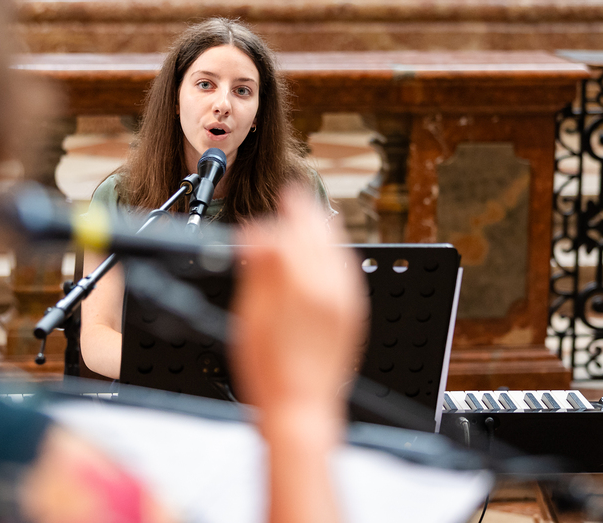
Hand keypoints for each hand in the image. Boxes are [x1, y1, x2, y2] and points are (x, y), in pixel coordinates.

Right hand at [230, 186, 367, 433]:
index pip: (290, 234)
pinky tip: (329, 252)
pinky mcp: (353, 315)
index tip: (265, 213)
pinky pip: (350, 271)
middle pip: (321, 234)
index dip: (275, 220)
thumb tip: (258, 235)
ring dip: (324, 228)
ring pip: (339, 250)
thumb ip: (259, 270)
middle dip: (306, 210)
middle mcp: (330, 288)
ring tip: (312, 214)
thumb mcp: (250, 316)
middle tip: (293, 194)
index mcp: (301, 285)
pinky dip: (337, 253)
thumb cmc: (269, 371)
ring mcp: (346, 302)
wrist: (302, 408)